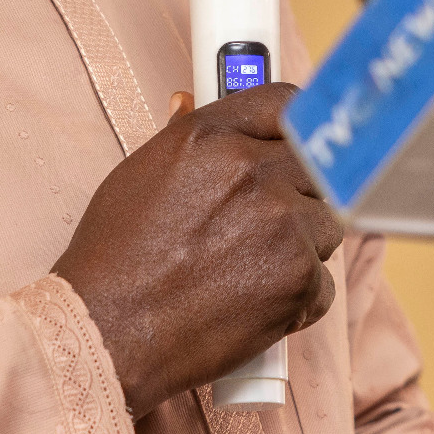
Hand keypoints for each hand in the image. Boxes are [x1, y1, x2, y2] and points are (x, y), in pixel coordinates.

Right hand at [52, 82, 341, 416]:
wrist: (108, 332)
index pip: (284, 105)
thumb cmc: (114, 260)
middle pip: (314, 167)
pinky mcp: (300, 278)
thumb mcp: (139, 176)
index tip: (292, 147)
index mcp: (212, 137)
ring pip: (326, 224)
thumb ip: (184, 138)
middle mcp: (252, 171)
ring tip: (249, 271)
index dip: (292, 129)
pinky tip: (254, 305)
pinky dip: (297, 298)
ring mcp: (283, 224)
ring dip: (300, 247)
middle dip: (297, 194)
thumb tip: (191, 101)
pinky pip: (322, 282)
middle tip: (263, 227)